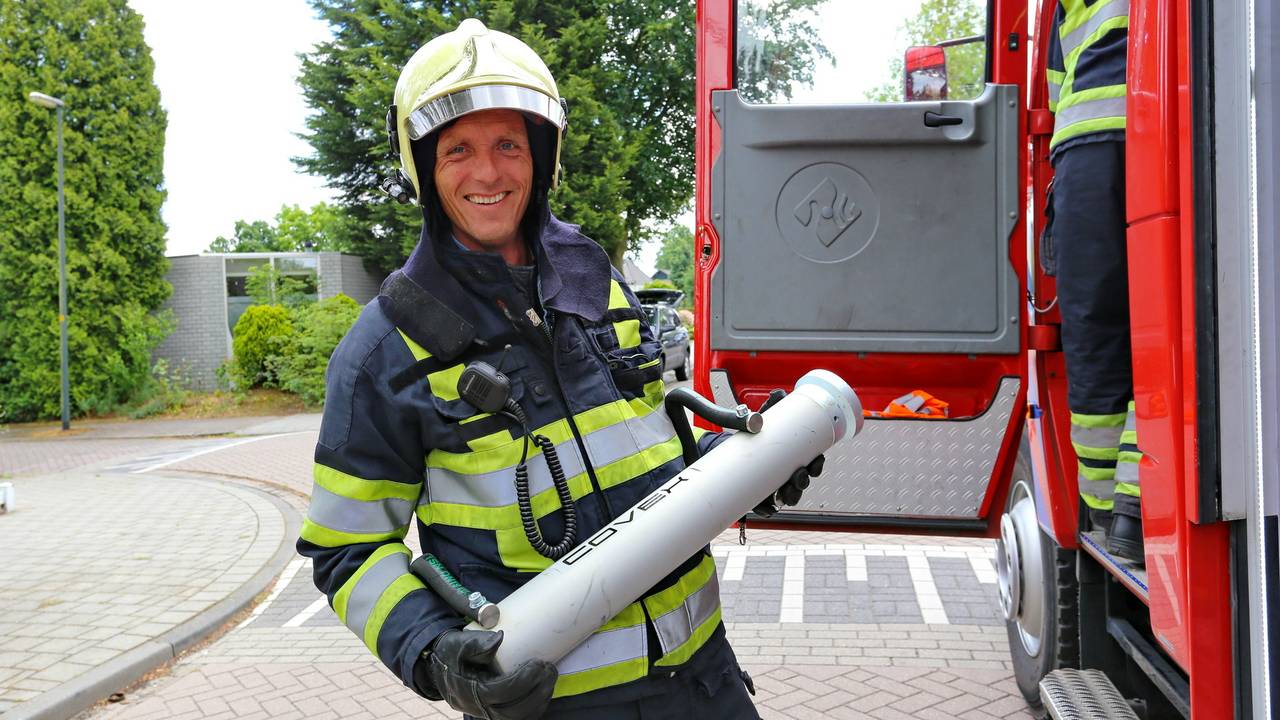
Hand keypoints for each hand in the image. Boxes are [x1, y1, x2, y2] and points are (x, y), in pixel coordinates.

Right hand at [414, 629, 556, 719]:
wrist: (442, 668)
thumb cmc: (454, 654)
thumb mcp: (460, 644)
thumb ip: (477, 641)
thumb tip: (500, 638)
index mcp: (472, 691)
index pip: (502, 692)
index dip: (524, 680)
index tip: (537, 663)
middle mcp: (480, 708)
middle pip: (514, 710)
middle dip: (537, 692)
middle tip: (549, 670)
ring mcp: (488, 714)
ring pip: (518, 718)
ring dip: (540, 701)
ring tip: (550, 678)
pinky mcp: (496, 713)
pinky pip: (518, 718)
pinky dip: (535, 709)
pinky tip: (545, 692)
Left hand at [752, 389, 824, 516]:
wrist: (729, 453)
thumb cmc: (754, 439)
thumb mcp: (763, 423)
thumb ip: (771, 407)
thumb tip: (779, 392)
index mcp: (794, 458)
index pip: (812, 463)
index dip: (817, 465)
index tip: (815, 462)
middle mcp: (787, 475)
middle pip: (803, 481)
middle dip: (804, 480)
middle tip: (799, 475)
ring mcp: (775, 488)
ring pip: (790, 496)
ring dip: (791, 495)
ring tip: (784, 490)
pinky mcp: (761, 498)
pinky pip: (768, 507)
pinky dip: (768, 508)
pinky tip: (768, 506)